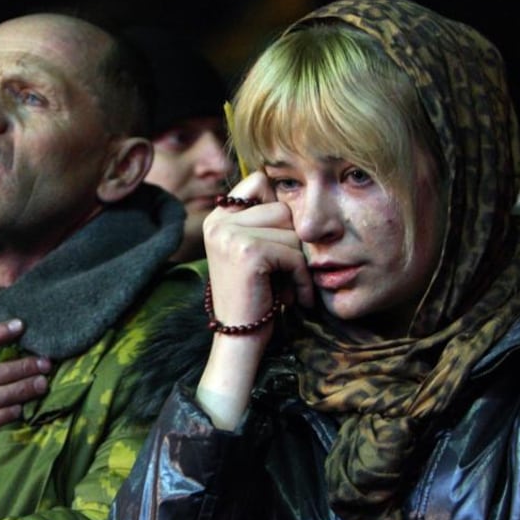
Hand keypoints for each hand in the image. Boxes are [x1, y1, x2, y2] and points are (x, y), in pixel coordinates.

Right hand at [197, 171, 311, 428]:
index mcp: (217, 216)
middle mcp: (218, 220)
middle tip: (287, 272)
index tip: (282, 242)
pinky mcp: (248, 251)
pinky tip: (295, 298)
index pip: (260, 181)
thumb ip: (266, 220)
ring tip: (289, 285)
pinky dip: (301, 278)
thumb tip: (302, 189)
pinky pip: (293, 252)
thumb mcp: (255, 250)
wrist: (238, 338)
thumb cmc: (254, 296)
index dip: (280, 208)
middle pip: (282, 206)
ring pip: (292, 230)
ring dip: (300, 260)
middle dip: (293, 240)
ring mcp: (230, 234)